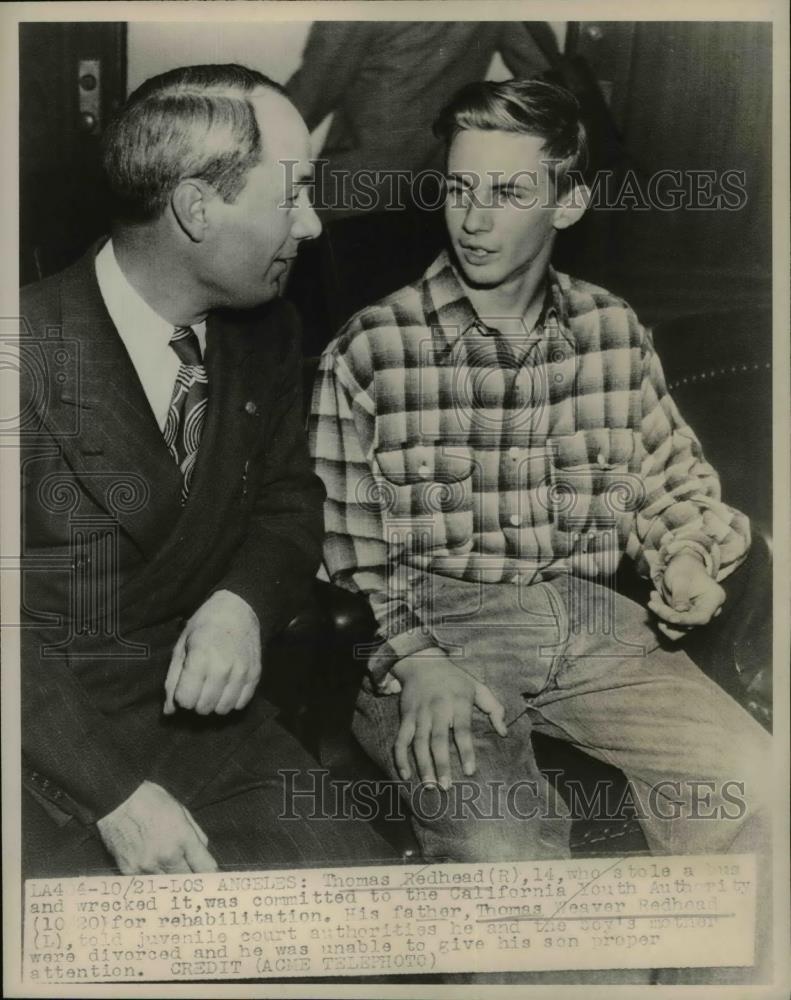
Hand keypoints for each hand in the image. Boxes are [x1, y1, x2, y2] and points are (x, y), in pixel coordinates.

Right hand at [96, 781, 217, 873]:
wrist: (117, 801)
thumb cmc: (151, 801)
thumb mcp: (181, 811)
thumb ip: (196, 835)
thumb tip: (203, 853)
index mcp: (183, 838)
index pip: (205, 867)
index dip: (212, 876)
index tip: (214, 881)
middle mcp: (166, 856)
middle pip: (188, 881)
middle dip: (193, 882)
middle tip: (196, 883)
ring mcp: (147, 866)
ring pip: (168, 886)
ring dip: (173, 884)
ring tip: (175, 882)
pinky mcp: (130, 871)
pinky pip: (148, 883)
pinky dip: (154, 882)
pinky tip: (155, 876)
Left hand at [164, 590, 260, 714]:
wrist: (237, 610)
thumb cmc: (204, 626)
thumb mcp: (181, 647)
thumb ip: (173, 680)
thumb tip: (169, 711)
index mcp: (200, 658)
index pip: (186, 700)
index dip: (182, 696)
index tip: (185, 684)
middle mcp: (223, 667)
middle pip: (203, 707)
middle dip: (196, 701)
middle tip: (198, 685)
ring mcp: (242, 671)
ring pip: (223, 709)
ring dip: (214, 703)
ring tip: (212, 687)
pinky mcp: (255, 674)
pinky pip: (241, 703)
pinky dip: (231, 700)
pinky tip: (226, 687)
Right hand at [391, 651, 507, 789]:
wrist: (422, 662)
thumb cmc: (455, 679)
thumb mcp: (477, 687)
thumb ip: (494, 708)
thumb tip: (504, 732)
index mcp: (457, 703)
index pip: (462, 730)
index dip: (466, 751)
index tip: (470, 771)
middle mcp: (437, 709)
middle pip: (438, 740)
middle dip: (441, 764)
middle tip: (446, 786)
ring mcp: (419, 714)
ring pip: (418, 743)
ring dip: (422, 765)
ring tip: (429, 786)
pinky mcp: (406, 717)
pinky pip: (400, 739)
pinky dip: (400, 757)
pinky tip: (405, 774)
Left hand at [648, 551, 724, 639]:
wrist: (682, 566)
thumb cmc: (683, 569)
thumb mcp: (680, 578)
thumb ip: (680, 594)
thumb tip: (679, 610)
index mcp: (714, 598)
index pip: (702, 617)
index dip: (686, 620)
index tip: (671, 619)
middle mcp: (709, 611)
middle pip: (689, 624)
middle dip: (667, 616)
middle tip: (652, 602)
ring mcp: (697, 616)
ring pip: (679, 628)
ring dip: (662, 617)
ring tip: (653, 598)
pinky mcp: (687, 619)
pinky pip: (672, 625)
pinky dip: (661, 615)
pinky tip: (655, 600)